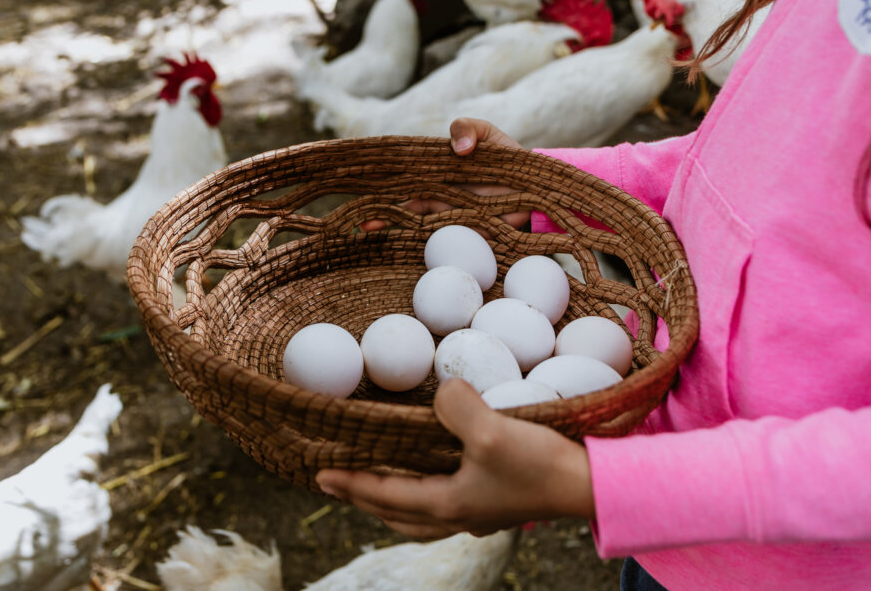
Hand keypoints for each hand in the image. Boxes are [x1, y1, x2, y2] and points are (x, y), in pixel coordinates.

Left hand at [316, 379, 595, 538]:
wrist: (590, 485)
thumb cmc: (540, 464)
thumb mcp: (491, 431)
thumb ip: (455, 409)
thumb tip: (440, 393)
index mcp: (446, 504)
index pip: (383, 495)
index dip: (350, 483)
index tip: (319, 475)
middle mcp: (457, 515)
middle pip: (396, 514)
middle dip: (364, 499)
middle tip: (338, 483)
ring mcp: (479, 513)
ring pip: (420, 516)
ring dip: (392, 502)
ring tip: (377, 486)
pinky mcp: (498, 504)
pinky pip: (445, 506)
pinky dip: (423, 497)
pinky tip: (433, 479)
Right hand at [360, 118, 530, 229]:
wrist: (537, 191)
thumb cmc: (510, 160)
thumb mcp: (490, 134)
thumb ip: (471, 128)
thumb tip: (459, 147)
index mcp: (436, 170)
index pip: (403, 173)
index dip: (380, 176)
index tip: (359, 179)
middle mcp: (437, 193)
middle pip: (400, 201)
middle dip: (377, 208)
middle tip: (359, 218)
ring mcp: (448, 214)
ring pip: (413, 220)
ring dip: (391, 225)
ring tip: (368, 228)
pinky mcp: (463, 232)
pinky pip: (439, 238)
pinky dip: (420, 242)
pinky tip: (401, 247)